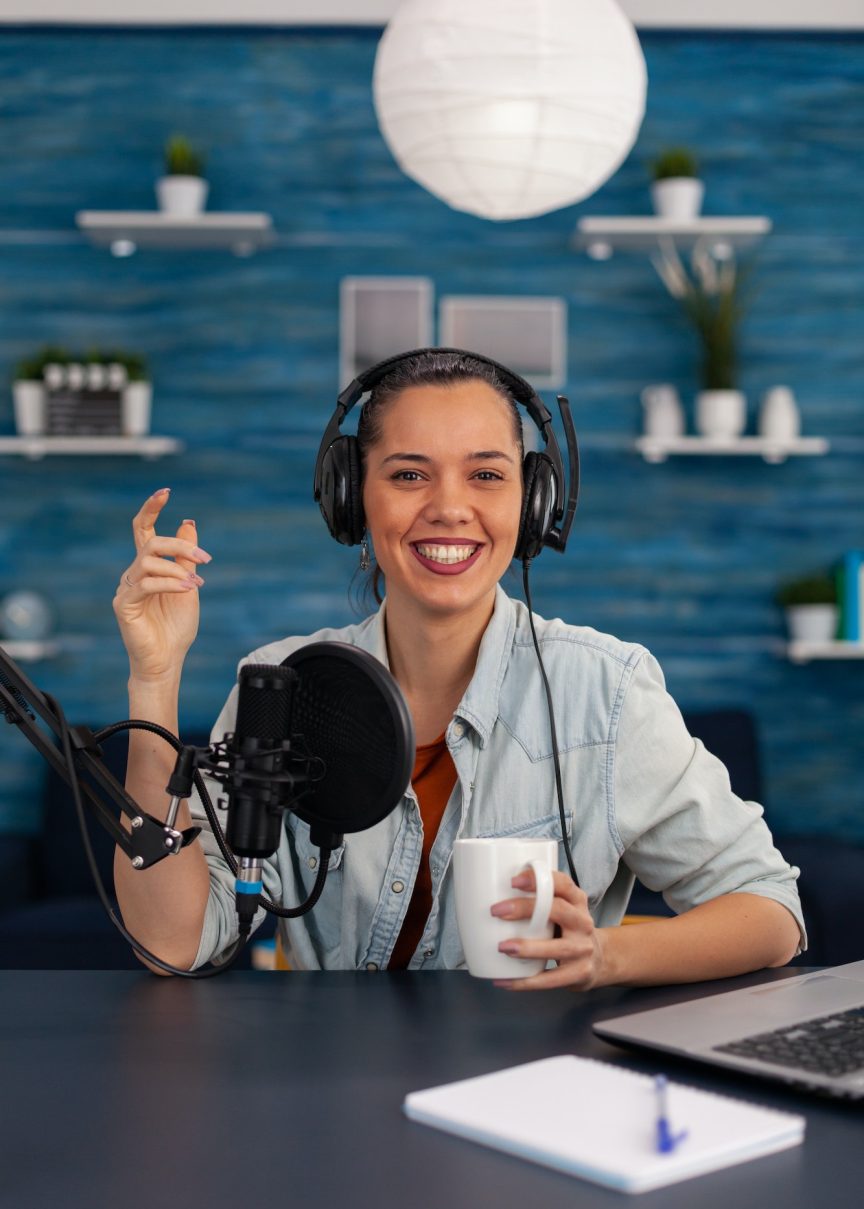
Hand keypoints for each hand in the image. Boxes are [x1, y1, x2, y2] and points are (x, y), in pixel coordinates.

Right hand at [112, 488, 211, 682]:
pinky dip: (169, 583)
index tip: (166, 492)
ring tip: (196, 585)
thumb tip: (188, 522)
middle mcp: (134, 574)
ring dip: (178, 569)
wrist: (168, 660)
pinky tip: (186, 590)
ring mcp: (126, 588)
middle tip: (204, 559)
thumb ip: (186, 557)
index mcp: (149, 567)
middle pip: (151, 542)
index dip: (151, 508)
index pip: (143, 529)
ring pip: (149, 561)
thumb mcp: (188, 585)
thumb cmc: (176, 627)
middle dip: (180, 545)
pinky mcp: (123, 605)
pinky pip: (145, 584)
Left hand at [490, 868, 605, 990]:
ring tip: (503, 948)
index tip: (513, 881)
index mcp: (576, 901)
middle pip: (558, 910)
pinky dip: (525, 982)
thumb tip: (492, 894)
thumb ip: (540, 901)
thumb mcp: (563, 909)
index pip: (562, 884)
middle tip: (497, 911)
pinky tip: (505, 981)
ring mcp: (583, 949)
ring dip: (528, 948)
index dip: (539, 879)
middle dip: (526, 909)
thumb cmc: (569, 930)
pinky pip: (551, 979)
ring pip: (557, 948)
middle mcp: (583, 922)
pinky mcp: (580, 973)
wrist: (599, 960)